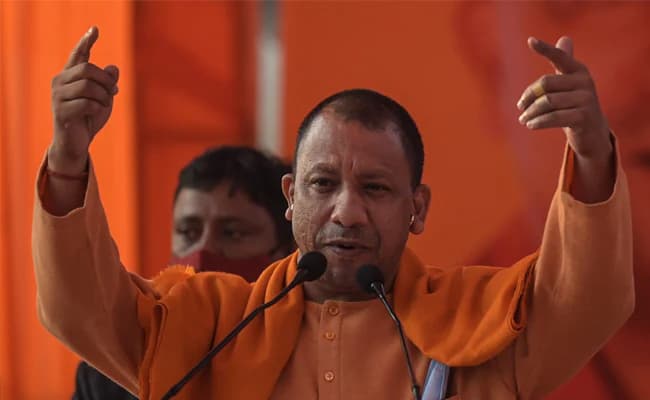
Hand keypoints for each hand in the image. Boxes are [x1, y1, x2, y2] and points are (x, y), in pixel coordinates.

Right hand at [49, 26, 118, 172]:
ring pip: (88, 86)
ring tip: (104, 104)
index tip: (96, 29)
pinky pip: (87, 103)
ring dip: (103, 96)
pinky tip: (96, 113)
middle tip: (114, 91)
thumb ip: (107, 83)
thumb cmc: (89, 119)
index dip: (86, 41)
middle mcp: (60, 82)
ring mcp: (58, 96)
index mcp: (69, 76)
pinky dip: (98, 108)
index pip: (78, 54)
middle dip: (106, 80)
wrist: (76, 142)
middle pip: (87, 69)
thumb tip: (113, 68)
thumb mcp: (104, 99)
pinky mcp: (61, 111)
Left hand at [517, 36, 611, 161]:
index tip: (530, 40)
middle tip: (520, 107)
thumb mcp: (569, 84)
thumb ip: (565, 63)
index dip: (545, 49)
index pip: (559, 57)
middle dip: (528, 96)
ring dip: (531, 112)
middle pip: (545, 83)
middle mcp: (585, 82)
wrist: (592, 132)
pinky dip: (538, 122)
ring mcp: (586, 99)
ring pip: (547, 102)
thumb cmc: (574, 104)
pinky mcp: (584, 117)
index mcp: (578, 70)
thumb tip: (565, 38)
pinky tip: (530, 125)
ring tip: (523, 119)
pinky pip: (553, 117)